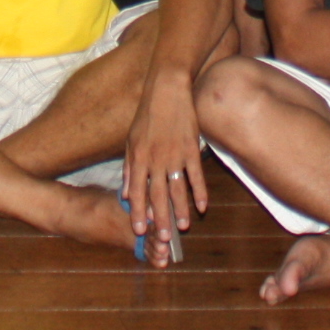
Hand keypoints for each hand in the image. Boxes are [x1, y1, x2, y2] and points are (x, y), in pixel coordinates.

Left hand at [122, 71, 209, 251]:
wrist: (166, 90)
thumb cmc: (147, 115)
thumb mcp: (130, 139)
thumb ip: (129, 167)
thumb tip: (126, 193)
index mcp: (138, 157)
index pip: (137, 191)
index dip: (138, 212)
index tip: (140, 230)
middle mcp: (155, 159)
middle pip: (157, 195)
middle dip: (160, 218)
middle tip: (163, 238)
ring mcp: (174, 155)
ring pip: (177, 189)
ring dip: (180, 210)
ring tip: (183, 227)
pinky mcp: (191, 148)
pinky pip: (195, 175)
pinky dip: (199, 192)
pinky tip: (202, 206)